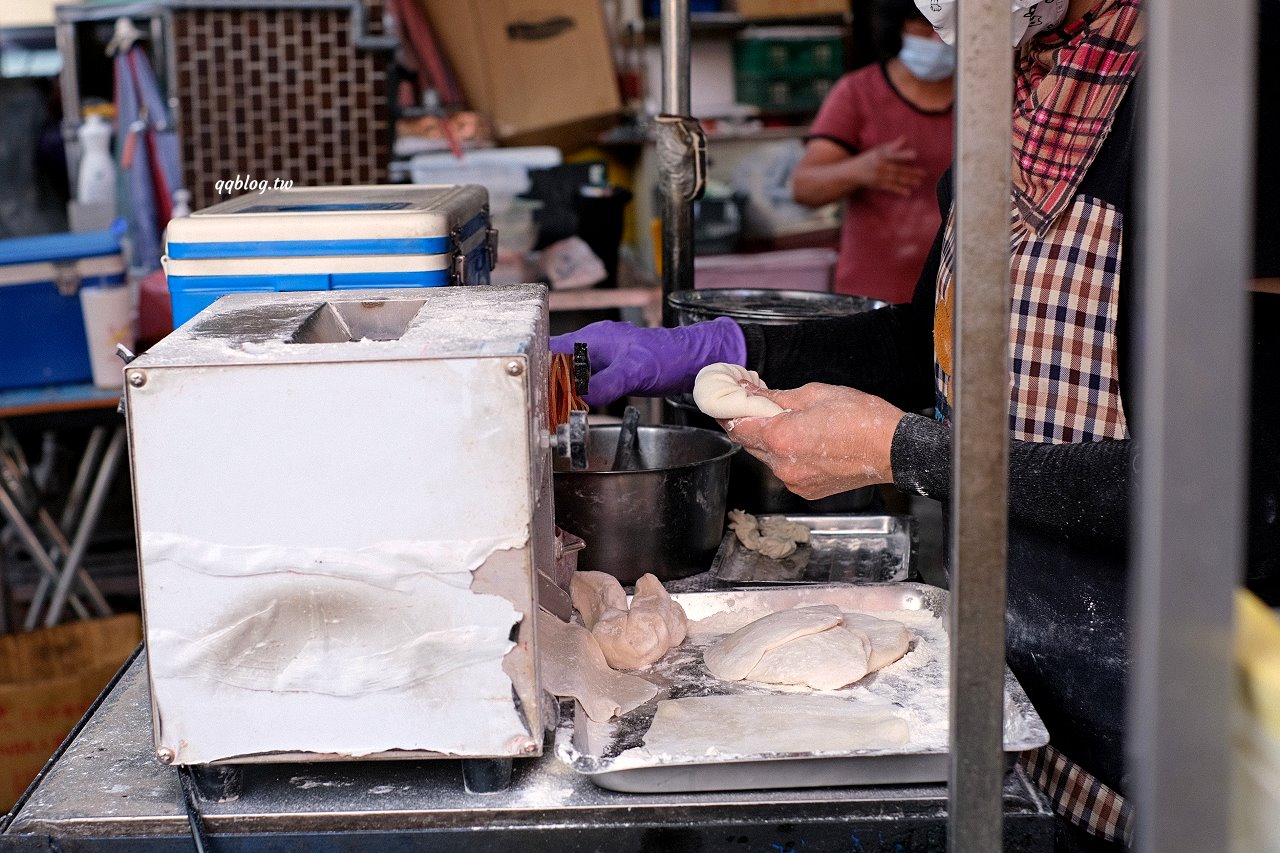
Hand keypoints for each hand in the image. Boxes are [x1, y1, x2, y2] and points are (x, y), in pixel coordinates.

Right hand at [549, 317, 746, 406]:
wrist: (692, 360)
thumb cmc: (667, 356)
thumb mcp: (633, 371)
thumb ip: (606, 383)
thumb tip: (580, 397)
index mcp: (593, 338)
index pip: (553, 348)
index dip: (538, 365)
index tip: (530, 385)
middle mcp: (594, 345)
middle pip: (558, 361)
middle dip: (546, 380)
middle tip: (538, 403)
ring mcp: (603, 357)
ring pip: (571, 371)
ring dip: (561, 387)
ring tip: (550, 407)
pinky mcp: (611, 370)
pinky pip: (585, 380)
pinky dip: (577, 392)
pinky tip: (575, 405)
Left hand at [721, 383, 905, 498]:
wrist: (892, 449)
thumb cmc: (862, 419)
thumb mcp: (815, 394)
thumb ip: (776, 398)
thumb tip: (752, 394)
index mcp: (781, 437)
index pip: (737, 427)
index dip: (728, 413)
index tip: (725, 403)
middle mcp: (782, 465)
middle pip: (750, 444)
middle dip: (750, 425)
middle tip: (756, 407)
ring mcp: (794, 481)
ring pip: (767, 458)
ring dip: (771, 442)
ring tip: (791, 425)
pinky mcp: (806, 491)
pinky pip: (785, 471)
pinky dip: (787, 457)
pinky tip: (806, 443)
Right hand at [852, 137, 925, 196]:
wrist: (852, 173)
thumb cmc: (867, 159)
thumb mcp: (877, 150)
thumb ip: (891, 146)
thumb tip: (904, 138)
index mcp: (880, 155)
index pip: (894, 154)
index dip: (904, 155)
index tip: (915, 155)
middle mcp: (880, 166)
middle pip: (898, 169)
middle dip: (911, 172)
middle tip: (924, 173)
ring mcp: (878, 176)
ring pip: (896, 179)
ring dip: (908, 181)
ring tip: (919, 182)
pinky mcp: (877, 185)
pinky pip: (890, 187)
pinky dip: (899, 190)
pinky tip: (908, 192)